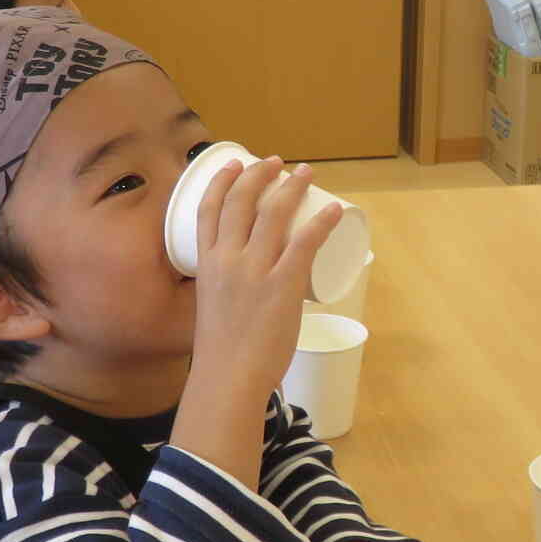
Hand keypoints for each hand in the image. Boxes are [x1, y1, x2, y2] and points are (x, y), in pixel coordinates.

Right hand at [190, 157, 341, 399]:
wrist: (228, 378)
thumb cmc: (221, 352)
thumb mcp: (212, 306)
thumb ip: (227, 288)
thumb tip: (252, 282)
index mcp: (206, 264)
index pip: (208, 209)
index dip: (222, 181)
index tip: (234, 164)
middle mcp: (228, 260)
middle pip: (242, 201)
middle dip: (260, 174)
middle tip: (276, 163)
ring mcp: (256, 271)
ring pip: (274, 214)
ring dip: (292, 187)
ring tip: (305, 173)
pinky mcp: (283, 286)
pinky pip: (306, 243)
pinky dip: (322, 223)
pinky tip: (334, 210)